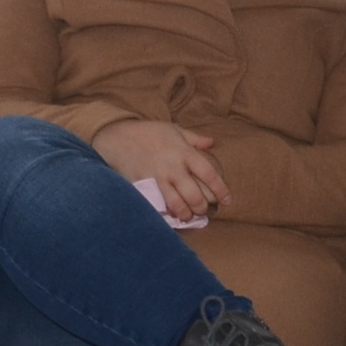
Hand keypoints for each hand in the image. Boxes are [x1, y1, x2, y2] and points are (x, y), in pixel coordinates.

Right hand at [94, 116, 226, 221]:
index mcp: (184, 152)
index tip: (227, 200)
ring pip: (177, 204)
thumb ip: (194, 139)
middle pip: (194, 195)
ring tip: (187, 215)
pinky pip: (158, 205)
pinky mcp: (144, 187)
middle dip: (201, 207)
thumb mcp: (173, 130)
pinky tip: (169, 215)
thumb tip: (211, 143)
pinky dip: (166, 213)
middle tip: (203, 210)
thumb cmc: (148, 132)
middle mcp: (173, 167)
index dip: (221, 189)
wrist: (118, 136)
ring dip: (185, 214)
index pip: (209, 174)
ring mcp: (157, 179)